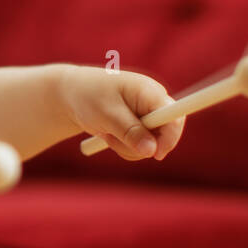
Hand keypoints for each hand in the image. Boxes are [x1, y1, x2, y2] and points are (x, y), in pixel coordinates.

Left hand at [57, 65, 185, 160]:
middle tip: (113, 139)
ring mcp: (148, 115)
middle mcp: (154, 102)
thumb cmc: (89, 96)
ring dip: (128, 146)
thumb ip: (130, 132)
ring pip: (151, 145)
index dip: (170, 137)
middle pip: (165, 134)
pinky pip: (141, 147)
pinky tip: (109, 134)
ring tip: (107, 132)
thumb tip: (152, 151)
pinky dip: (124, 147)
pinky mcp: (140, 126)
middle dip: (141, 145)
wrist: (72, 94)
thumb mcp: (107, 115)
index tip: (156, 155)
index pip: (175, 116)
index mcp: (150, 91)